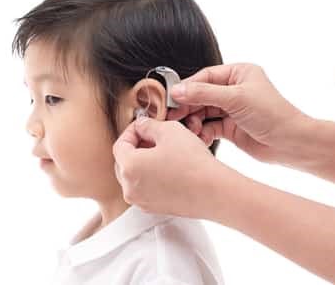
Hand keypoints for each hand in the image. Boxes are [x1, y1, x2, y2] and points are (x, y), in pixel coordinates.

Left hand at [112, 117, 232, 217]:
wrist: (214, 192)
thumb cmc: (193, 161)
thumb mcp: (169, 130)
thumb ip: (148, 125)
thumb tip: (141, 125)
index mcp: (129, 167)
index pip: (119, 145)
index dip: (131, 132)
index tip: (143, 126)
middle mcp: (129, 187)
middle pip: (123, 162)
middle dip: (135, 147)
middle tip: (152, 138)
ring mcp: (140, 201)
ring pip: (133, 176)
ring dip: (142, 162)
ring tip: (162, 152)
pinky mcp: (153, 208)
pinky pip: (144, 188)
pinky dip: (150, 177)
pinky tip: (168, 168)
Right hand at [167, 63, 312, 165]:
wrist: (291, 143)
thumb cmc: (272, 115)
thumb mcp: (235, 98)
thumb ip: (203, 93)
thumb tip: (176, 91)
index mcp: (238, 73)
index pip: (204, 77)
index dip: (187, 88)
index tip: (171, 99)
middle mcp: (234, 89)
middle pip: (200, 95)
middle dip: (187, 107)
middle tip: (173, 118)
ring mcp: (231, 109)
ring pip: (202, 113)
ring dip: (193, 122)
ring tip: (190, 131)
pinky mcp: (230, 128)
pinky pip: (208, 128)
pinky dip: (201, 133)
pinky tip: (200, 139)